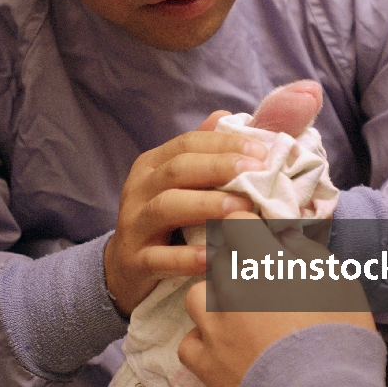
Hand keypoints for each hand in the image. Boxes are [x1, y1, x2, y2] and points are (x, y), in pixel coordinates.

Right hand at [103, 113, 266, 316]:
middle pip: (177, 169)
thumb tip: (226, 115)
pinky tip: (214, 257)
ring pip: (166, 207)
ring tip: (242, 208)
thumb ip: (202, 153)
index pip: (188, 143)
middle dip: (219, 167)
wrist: (126, 270)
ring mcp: (133, 225)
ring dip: (206, 205)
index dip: (225, 144)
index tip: (262, 152)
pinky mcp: (134, 262)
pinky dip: (187, 258)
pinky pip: (159, 258)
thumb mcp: (180, 185)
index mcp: (152, 165)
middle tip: (257, 172)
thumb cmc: (167, 222)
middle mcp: (138, 189)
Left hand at [178, 213, 375, 386]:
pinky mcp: (204, 362)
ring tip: (238, 318)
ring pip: (197, 296)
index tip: (260, 240)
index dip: (250, 229)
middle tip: (260, 285)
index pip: (237, 223)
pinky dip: (203, 343)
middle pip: (219, 260)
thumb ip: (307, 252)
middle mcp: (230, 287)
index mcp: (261, 261)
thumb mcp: (339, 281)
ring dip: (214, 301)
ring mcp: (212, 326)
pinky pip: (189, 341)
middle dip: (236, 266)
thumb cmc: (340, 336)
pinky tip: (225, 350)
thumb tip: (283, 238)